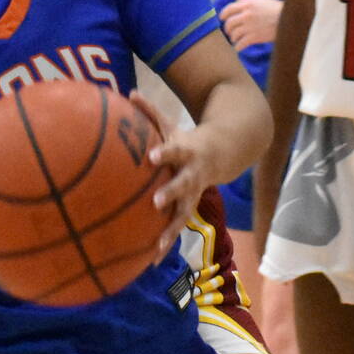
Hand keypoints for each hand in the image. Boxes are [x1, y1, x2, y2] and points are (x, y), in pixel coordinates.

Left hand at [129, 91, 214, 260]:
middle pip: (183, 185)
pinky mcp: (188, 209)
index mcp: (187, 152)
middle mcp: (192, 175)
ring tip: (156, 248)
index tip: (151, 157)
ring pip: (183, 215)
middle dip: (171, 193)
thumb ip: (150, 111)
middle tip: (156, 202)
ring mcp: (193, 195)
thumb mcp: (171, 125)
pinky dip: (165, 244)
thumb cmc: (187, 140)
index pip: (176, 150)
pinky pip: (176, 229)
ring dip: (170, 231)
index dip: (165, 153)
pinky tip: (150, 261)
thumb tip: (129, 92)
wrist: (225, 154)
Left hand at [220, 0, 282, 47]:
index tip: (222, 19)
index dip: (223, 14)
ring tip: (236, 40)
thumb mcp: (262, 0)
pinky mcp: (254, 37)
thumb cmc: (277, 8)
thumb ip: (248, 0)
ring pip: (233, 34)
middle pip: (229, 23)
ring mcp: (250, 27)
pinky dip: (238, 47)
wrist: (288, 19)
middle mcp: (246, 15)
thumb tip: (237, 0)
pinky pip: (240, 44)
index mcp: (248, 4)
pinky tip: (238, 48)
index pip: (229, 9)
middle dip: (227, 29)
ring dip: (233, 38)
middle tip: (230, 32)